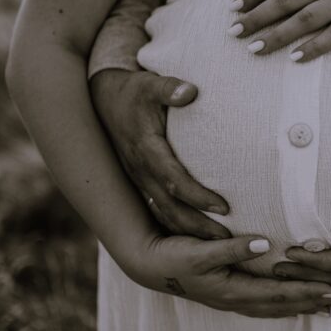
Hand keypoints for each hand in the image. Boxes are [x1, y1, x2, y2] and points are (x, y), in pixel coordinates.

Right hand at [90, 68, 231, 239]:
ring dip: (190, 231)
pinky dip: (178, 226)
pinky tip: (197, 237)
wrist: (102, 100)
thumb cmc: (133, 92)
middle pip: (170, 207)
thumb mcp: (149, 84)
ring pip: (164, 214)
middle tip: (228, 240)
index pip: (174, 179)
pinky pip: (159, 211)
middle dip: (198, 226)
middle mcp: (142, 171)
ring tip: (219, 245)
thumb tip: (190, 91)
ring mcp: (139, 180)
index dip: (198, 195)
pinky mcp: (141, 183)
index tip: (224, 207)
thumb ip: (169, 88)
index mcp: (147, 149)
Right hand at [130, 232, 330, 317]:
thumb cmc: (174, 255)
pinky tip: (289, 304)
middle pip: (281, 305)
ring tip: (323, 306)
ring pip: (272, 308)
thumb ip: (232, 248)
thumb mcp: (201, 250)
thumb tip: (263, 243)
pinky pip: (262, 304)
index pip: (279, 293)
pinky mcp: (226, 294)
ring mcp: (231, 300)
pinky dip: (281, 305)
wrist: (148, 264)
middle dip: (310, 301)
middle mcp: (235, 300)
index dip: (306, 291)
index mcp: (233, 291)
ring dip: (299, 306)